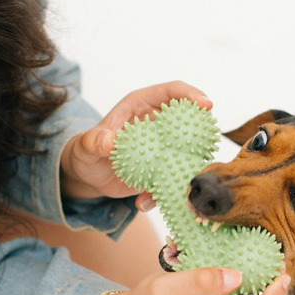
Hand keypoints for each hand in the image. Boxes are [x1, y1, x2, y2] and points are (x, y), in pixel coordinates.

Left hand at [60, 81, 212, 206]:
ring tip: (176, 185)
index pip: (171, 92)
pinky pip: (172, 179)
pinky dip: (163, 193)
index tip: (206, 104)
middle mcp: (157, 124)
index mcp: (141, 106)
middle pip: (189, 120)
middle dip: (204, 131)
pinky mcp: (162, 170)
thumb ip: (94, 141)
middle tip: (209, 145)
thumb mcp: (85, 146)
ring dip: (188, 169)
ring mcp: (163, 148)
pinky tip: (143, 202)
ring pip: (187, 153)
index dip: (191, 95)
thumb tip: (109, 142)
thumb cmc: (86, 151)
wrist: (88, 175)